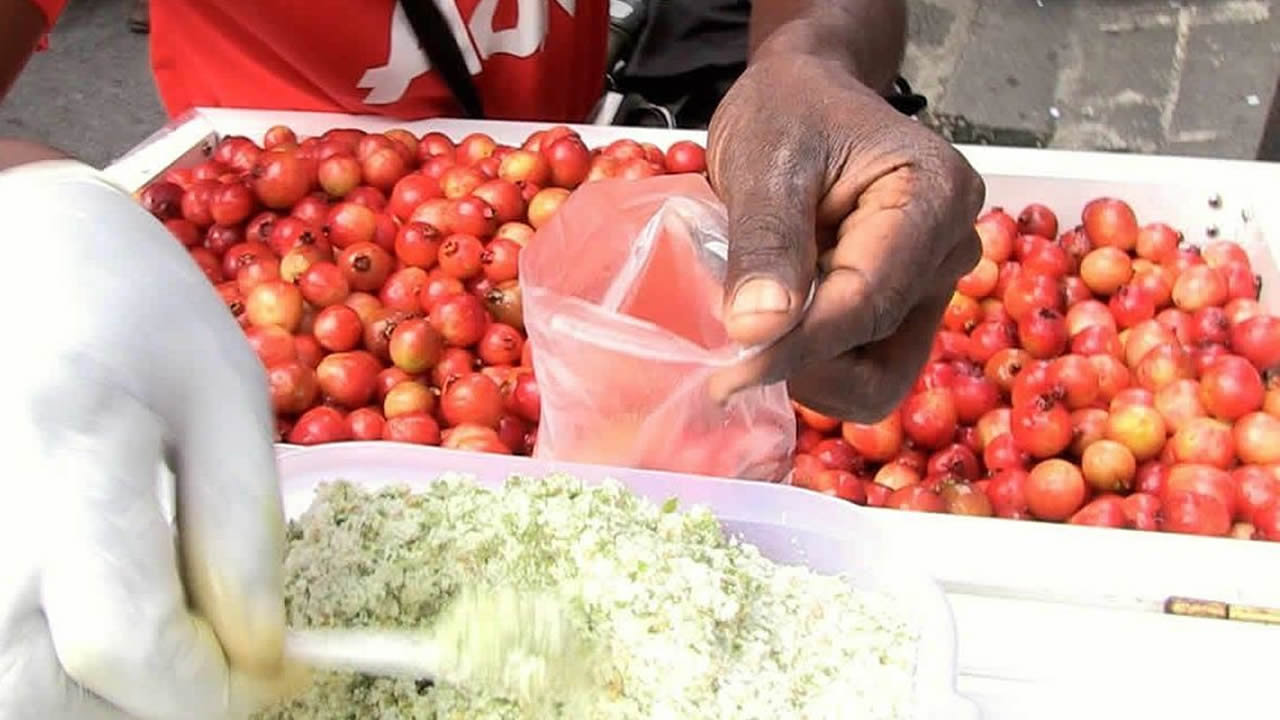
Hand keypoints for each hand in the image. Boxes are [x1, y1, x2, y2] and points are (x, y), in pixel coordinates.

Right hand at [0, 162, 298, 718]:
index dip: (206, 692)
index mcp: (72, 447)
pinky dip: (52, 668)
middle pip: (43, 700)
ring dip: (98, 699)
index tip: (265, 678)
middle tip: (211, 660)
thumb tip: (258, 659)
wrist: (11, 246)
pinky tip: (98, 618)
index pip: (126, 641)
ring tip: (160, 636)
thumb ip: (242, 533)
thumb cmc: (133, 306)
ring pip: (12, 698)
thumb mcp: (227, 397)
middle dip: (152, 704)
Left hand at [707, 52, 985, 421]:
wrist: (803, 100)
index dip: (793, 348)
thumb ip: (766, 242)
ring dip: (806, 370)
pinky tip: (775, 320)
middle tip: (735, 340)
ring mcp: (929, 291)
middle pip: (881, 359)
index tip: (726, 373)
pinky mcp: (902, 314)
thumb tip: (759, 330)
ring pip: (874, 380)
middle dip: (804, 364)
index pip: (865, 304)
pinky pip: (860, 369)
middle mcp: (950, 253)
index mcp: (936, 199)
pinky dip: (810, 363)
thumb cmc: (789, 113)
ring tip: (755, 317)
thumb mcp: (766, 162)